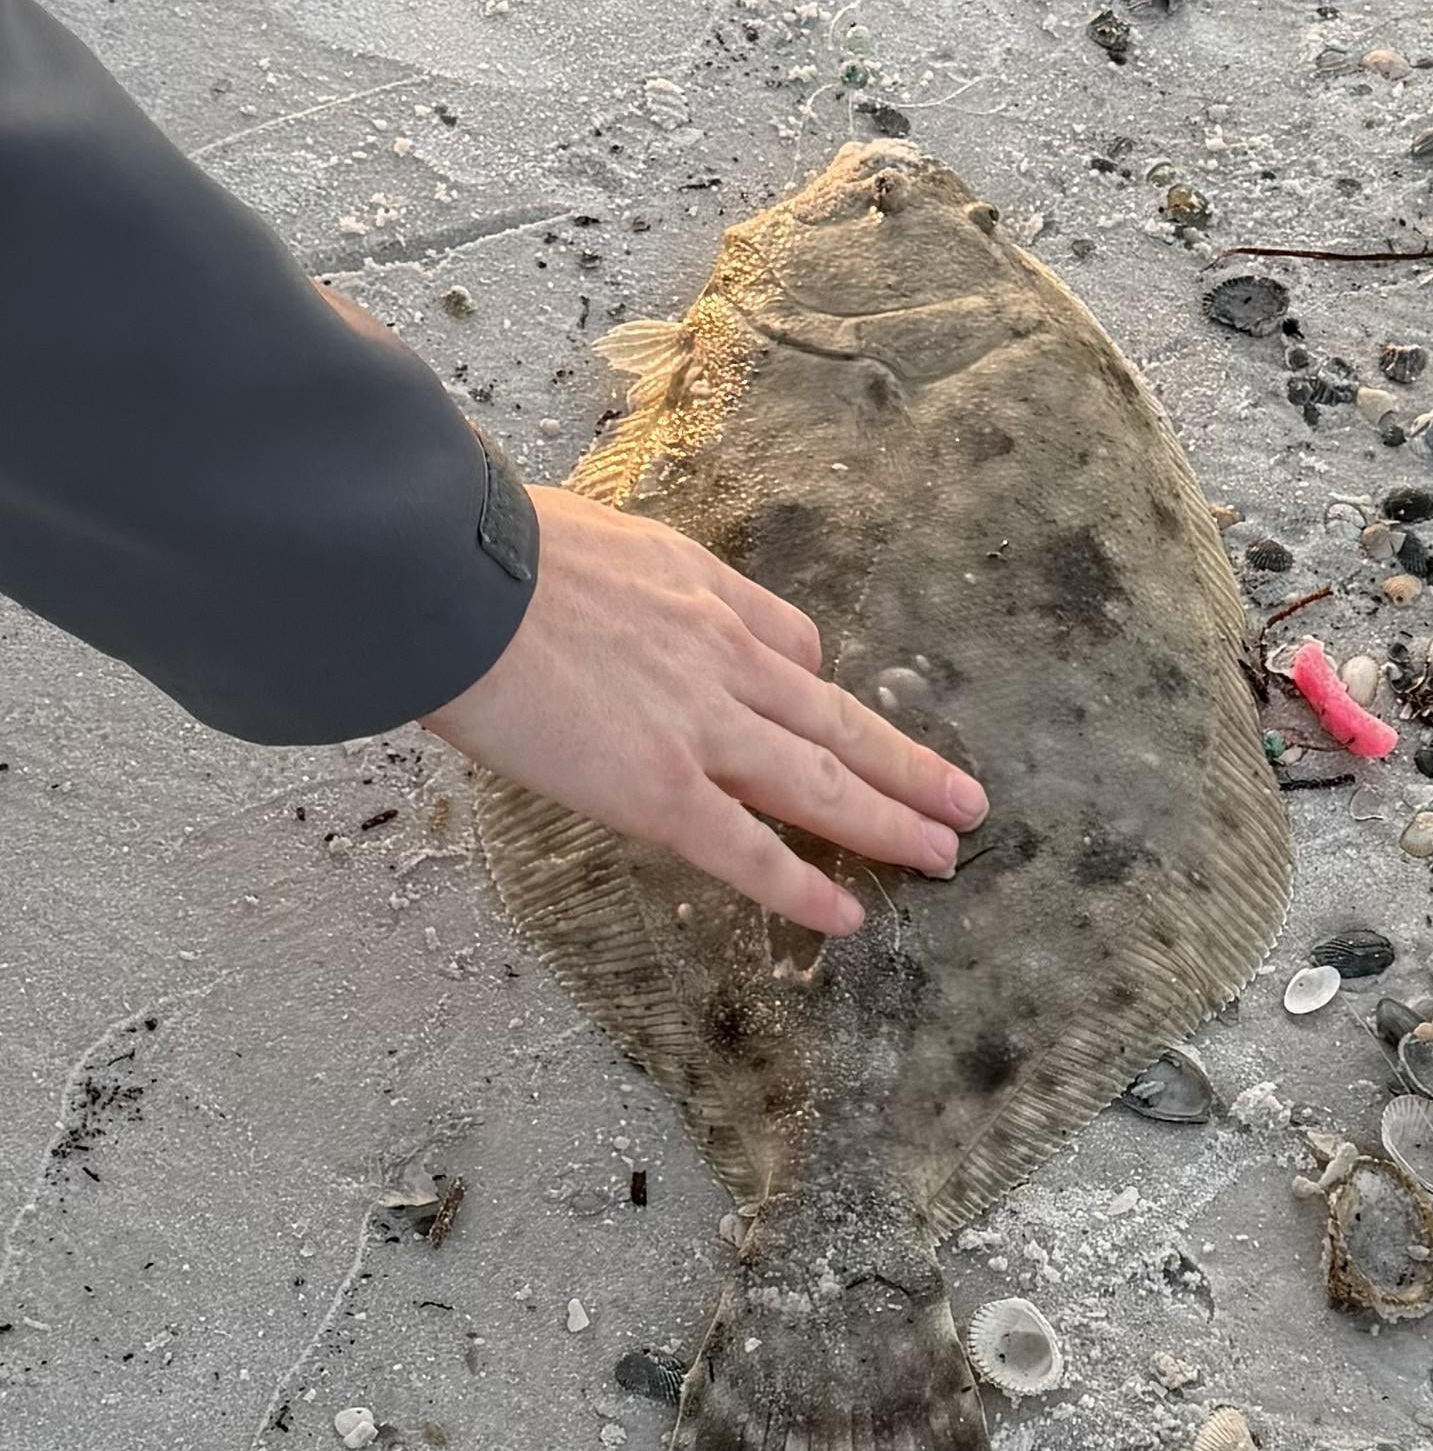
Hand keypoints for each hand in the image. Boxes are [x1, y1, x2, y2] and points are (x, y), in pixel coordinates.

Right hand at [424, 486, 988, 935]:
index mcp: (698, 590)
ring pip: (820, 781)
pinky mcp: (660, 789)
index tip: (834, 706)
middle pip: (835, 718)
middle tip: (963, 801)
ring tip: (942, 856)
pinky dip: (800, 887)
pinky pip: (748, 849)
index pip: (787, 643)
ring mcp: (700, 727)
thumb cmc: (485, 551)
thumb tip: (597, 604)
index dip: (817, 683)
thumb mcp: (584, 533)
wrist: (451, 579)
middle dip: (904, 764)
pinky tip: (844, 917)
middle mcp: (720, 656)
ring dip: (890, 821)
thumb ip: (617, 580)